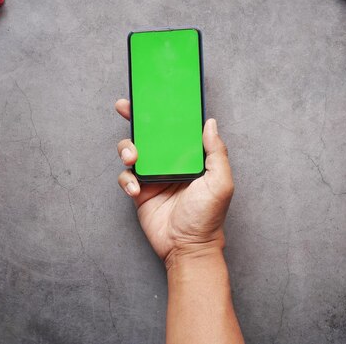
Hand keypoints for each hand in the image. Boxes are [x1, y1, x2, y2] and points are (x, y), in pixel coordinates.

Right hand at [115, 99, 234, 267]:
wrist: (187, 247)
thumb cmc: (208, 217)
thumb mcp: (220, 183)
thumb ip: (216, 152)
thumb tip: (210, 123)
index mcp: (190, 157)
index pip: (176, 128)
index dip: (164, 112)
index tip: (153, 96)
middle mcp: (170, 162)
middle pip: (149, 134)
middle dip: (135, 118)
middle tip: (125, 107)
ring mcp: (153, 176)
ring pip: (133, 151)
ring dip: (127, 148)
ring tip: (132, 157)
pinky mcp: (140, 192)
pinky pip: (126, 177)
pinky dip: (127, 180)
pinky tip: (137, 190)